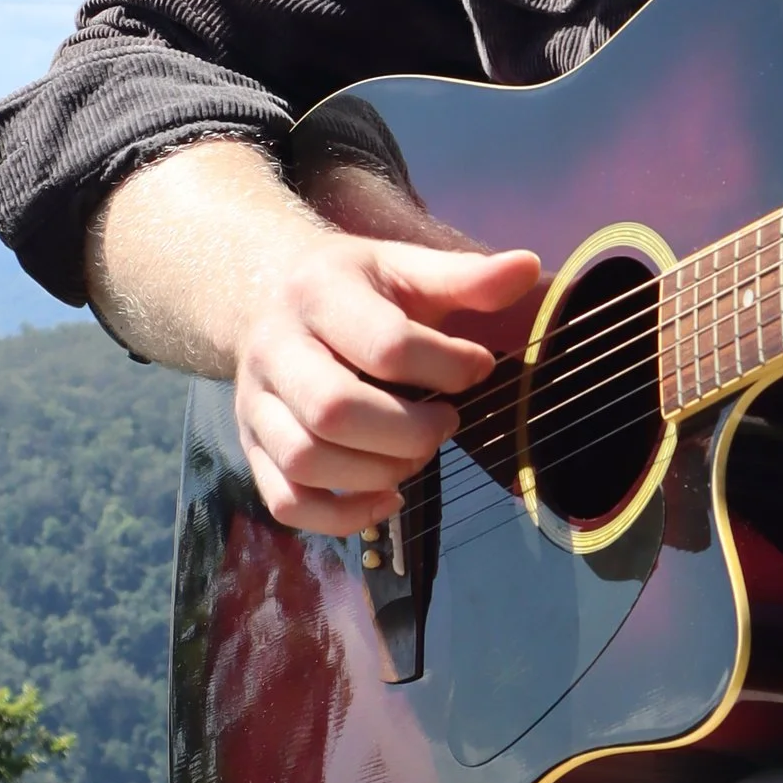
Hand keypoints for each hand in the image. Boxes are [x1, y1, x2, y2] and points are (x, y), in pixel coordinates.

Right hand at [233, 235, 542, 532]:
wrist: (266, 294)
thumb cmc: (355, 287)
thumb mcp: (406, 266)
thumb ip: (466, 275)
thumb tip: (529, 267)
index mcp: (319, 294)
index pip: (384, 344)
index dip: (446, 366)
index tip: (479, 368)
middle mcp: (275, 351)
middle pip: (334, 411)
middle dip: (409, 431)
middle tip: (449, 422)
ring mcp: (255, 405)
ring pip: (306, 460)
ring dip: (379, 472)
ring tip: (420, 453)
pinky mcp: (253, 449)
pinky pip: (286, 501)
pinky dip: (342, 516)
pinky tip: (391, 499)